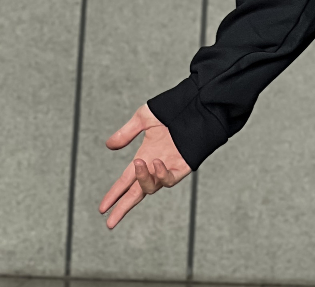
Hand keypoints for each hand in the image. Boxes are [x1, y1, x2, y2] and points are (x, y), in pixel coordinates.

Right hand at [98, 103, 191, 228]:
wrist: (198, 104)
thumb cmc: (173, 108)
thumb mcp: (145, 117)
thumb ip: (127, 132)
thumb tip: (108, 145)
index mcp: (145, 155)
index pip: (126, 180)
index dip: (114, 194)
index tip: (102, 208)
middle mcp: (155, 164)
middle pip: (136, 192)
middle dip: (123, 207)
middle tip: (110, 222)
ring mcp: (169, 166)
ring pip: (152, 186)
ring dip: (143, 179)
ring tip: (140, 162)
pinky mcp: (184, 166)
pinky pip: (171, 179)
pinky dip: (162, 175)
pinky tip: (157, 163)